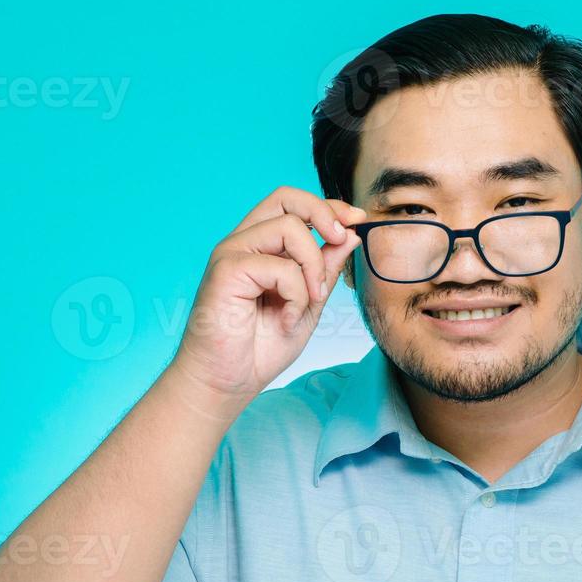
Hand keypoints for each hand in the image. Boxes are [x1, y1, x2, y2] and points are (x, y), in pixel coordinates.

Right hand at [169, 186, 365, 411]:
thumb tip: (349, 235)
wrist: (226, 383)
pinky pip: (280, 267)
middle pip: (286, 197)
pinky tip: (287, 319)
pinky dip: (296, 295)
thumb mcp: (308, 303)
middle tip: (341, 241)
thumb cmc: (259, 348)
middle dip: (323, 213)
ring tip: (311, 300)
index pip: (293, 204)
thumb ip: (325, 268)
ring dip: (313, 266)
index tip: (356, 221)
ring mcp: (232, 253)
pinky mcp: (226, 271)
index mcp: (260, 246)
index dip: (328, 206)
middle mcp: (243, 242)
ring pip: (289, 228)